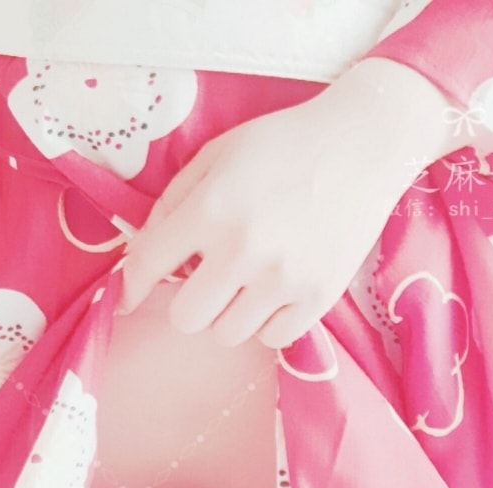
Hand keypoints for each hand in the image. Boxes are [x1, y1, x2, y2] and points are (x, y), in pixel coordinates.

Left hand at [117, 58, 459, 348]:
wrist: (364, 144)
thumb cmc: (284, 145)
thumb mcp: (218, 155)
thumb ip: (174, 201)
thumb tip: (143, 254)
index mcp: (212, 209)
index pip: (149, 266)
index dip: (131, 287)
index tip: (128, 298)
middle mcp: (244, 250)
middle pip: (187, 318)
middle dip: (189, 302)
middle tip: (206, 282)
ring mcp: (283, 280)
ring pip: (228, 334)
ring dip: (228, 314)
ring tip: (245, 285)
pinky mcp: (318, 298)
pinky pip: (272, 339)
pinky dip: (266, 323)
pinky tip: (274, 295)